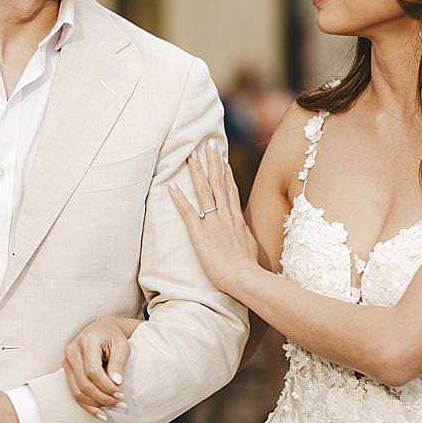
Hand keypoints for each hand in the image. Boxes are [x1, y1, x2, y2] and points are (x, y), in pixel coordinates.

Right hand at [63, 315, 141, 418]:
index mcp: (86, 342)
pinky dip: (87, 405)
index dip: (106, 386)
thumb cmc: (113, 338)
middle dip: (103, 398)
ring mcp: (66, 361)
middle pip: (84, 383)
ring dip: (96, 404)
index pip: (93, 371)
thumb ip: (118, 363)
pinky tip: (100, 413)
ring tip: (113, 408)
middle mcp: (72, 351)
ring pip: (77, 391)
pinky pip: (74, 392)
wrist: (101, 330)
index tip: (122, 395)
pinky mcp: (66, 370)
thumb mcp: (121, 346)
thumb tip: (116, 383)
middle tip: (121, 404)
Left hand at [168, 139, 262, 295]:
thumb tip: (243, 234)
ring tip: (190, 156)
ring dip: (197, 173)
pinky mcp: (200, 233)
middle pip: (219, 183)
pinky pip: (188, 212)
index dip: (226, 172)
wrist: (245, 278)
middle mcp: (226, 216)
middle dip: (213, 162)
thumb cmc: (249, 268)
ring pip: (205, 191)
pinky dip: (180, 199)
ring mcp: (213, 223)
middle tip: (208, 144)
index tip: (222, 157)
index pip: (231, 189)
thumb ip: (244, 237)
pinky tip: (171, 187)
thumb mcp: (250, 247)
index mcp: (237, 219)